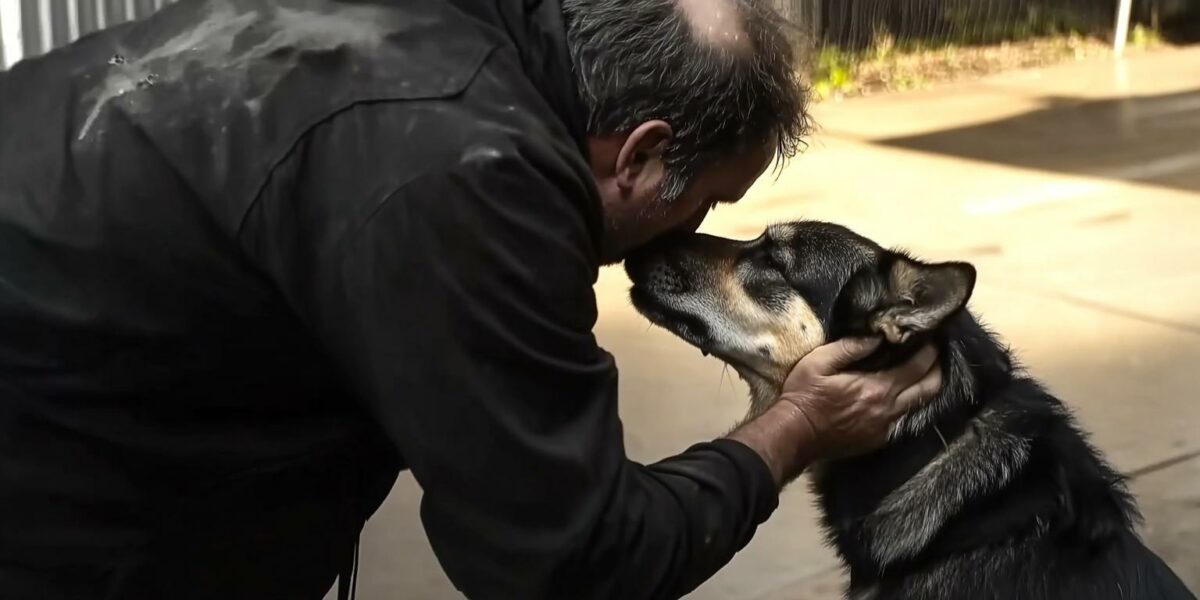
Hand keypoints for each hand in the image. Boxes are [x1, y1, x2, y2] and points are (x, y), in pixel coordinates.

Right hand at [778, 336, 940, 462]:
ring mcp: (885, 428)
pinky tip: (895, 395)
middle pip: (928, 389)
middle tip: (935, 355)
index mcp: (877, 389)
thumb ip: (850, 347)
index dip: (929, 352)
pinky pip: (901, 418)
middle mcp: (888, 410)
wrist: (794, 435)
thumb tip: (877, 337)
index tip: (932, 339)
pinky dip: (905, 403)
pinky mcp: (878, 440)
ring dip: (922, 387)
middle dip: (936, 370)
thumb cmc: (803, 395)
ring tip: (920, 372)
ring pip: (917, 405)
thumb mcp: (818, 362)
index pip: (917, 368)